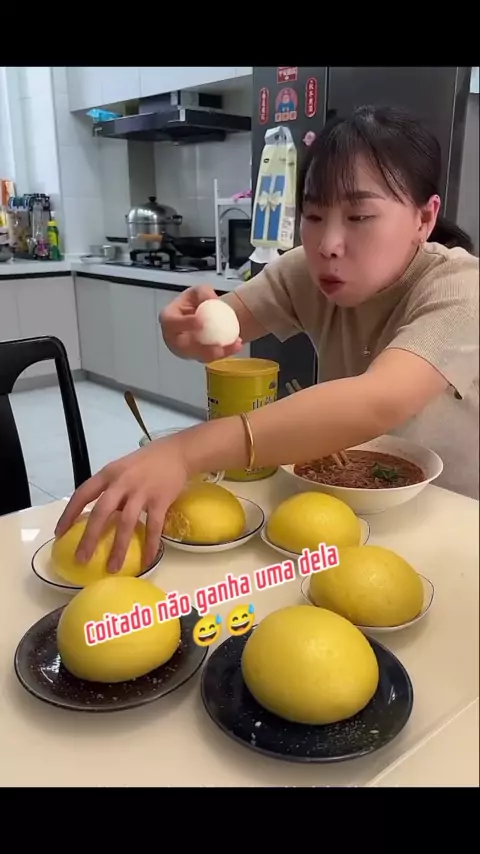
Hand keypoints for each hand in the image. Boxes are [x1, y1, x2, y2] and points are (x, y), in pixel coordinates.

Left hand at [54, 437, 189, 572]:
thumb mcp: (122, 468)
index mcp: (108, 473)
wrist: (177, 452)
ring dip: (118, 547)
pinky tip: (146, 560)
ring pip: (126, 523)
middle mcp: (122, 482)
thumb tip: (99, 517)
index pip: (83, 494)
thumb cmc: (146, 462)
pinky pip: (154, 526)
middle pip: (101, 512)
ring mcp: (142, 491)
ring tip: (112, 568)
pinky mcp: (161, 500)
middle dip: (89, 537)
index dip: (69, 514)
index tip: (59, 533)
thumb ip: (110, 489)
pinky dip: (150, 545)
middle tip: (81, 559)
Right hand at [159, 285, 242, 361]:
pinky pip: (210, 357)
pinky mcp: (196, 356)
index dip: (186, 324)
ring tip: (234, 343)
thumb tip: (212, 300)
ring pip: (199, 355)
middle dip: (201, 347)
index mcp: (168, 318)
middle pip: (184, 346)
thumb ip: (205, 292)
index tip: (202, 322)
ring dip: (218, 352)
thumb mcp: (199, 291)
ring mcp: (183, 350)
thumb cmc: (196, 302)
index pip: (172, 323)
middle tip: (218, 342)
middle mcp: (172, 338)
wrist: (204, 315)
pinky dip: (224, 352)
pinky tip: (236, 345)